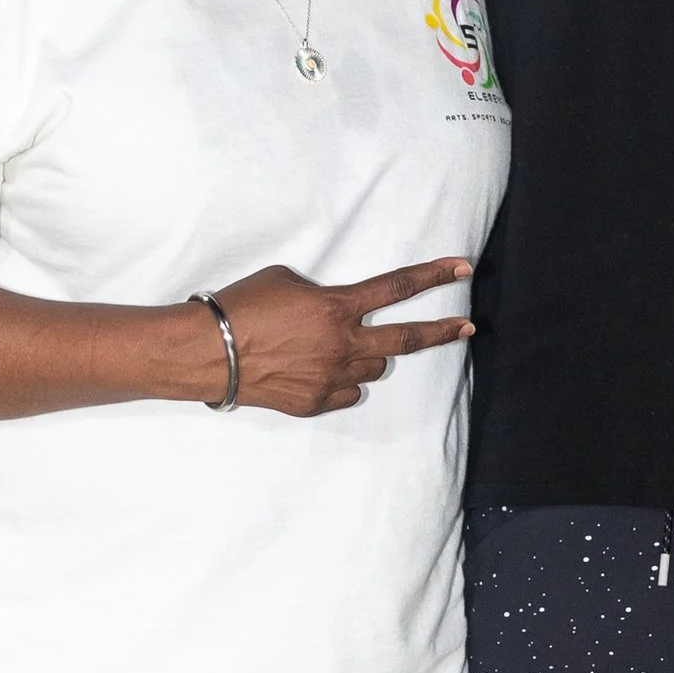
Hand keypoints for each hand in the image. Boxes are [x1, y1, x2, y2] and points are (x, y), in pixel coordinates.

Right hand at [212, 263, 475, 416]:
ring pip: (373, 370)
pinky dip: (342, 382)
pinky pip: (346, 393)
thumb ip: (322, 295)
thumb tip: (334, 311)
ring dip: (368, 357)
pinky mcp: (315, 403)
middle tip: (465, 328)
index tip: (461, 269)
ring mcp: (331, 379)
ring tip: (345, 348)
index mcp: (337, 307)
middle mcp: (342, 345)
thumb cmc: (241, 306)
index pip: (397, 288)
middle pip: (405, 340)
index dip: (433, 276)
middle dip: (440, 332)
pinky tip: (320, 372)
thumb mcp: (286, 281)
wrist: (208, 351)